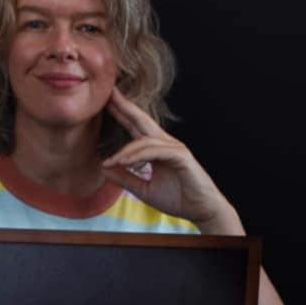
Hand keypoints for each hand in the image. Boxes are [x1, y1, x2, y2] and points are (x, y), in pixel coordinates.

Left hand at [102, 87, 233, 228]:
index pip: (135, 127)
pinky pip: (155, 152)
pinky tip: (124, 162)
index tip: (105, 103)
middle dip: (125, 107)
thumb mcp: (143, 189)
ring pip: (145, 141)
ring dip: (126, 150)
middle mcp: (165, 144)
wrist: (201, 210)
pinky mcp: (181, 156)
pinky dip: (138, 156)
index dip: (121, 114)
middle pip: (141, 121)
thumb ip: (125, 178)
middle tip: (108, 94)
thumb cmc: (177, 199)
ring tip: (111, 161)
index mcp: (156, 149)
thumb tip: (104, 169)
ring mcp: (174, 148)